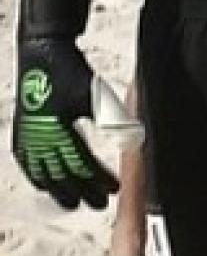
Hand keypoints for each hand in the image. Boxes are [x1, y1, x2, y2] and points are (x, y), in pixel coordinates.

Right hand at [13, 0, 117, 211]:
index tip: (114, 190)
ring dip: (59, 190)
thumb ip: (112, 120)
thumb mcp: (96, 97)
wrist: (42, 52)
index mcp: (58, 128)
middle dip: (80, 191)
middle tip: (98, 204)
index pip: (80, 163)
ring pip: (42, 172)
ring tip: (74, 203)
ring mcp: (27, 134)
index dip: (97, 180)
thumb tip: (134, 140)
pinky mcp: (22, 130)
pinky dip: (39, 177)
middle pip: (60, 174)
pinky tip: (47, 186)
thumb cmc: (71, 73)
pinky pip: (28, 162)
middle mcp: (38, 135)